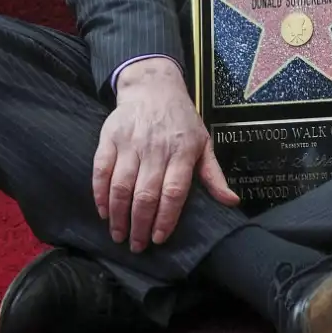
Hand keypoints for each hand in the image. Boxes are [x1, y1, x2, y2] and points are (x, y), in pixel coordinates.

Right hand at [94, 58, 239, 251]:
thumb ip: (214, 175)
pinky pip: (101, 170)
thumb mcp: (204, 143)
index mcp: (182, 152)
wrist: (153, 86)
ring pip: (121, 185)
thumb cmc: (182, 119)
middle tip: (136, 246)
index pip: (173, 192)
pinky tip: (103, 212)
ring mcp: (131, 143)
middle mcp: (156, 149)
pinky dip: (99, 193)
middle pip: (145, 194)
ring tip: (118, 235)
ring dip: (118, 215)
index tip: (158, 238)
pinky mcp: (110, 137)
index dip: (165, 218)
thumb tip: (232, 202)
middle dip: (139, 225)